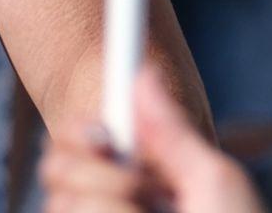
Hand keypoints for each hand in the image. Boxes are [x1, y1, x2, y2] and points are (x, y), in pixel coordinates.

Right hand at [36, 78, 262, 212]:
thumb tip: (141, 73)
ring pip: (64, 204)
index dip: (81, 132)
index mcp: (131, 178)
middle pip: (57, 169)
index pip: (73, 139)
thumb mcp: (214, 182)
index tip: (108, 138)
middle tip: (152, 196)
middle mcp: (106, 206)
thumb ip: (172, 132)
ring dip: (115, 209)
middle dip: (104, 181)